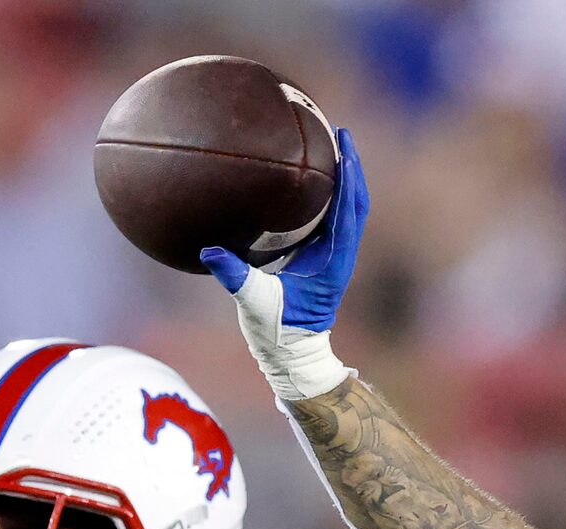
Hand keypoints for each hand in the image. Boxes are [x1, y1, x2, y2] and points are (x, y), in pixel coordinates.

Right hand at [202, 128, 366, 401]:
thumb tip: (209, 251)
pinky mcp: (326, 261)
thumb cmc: (279, 334)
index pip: (348, 209)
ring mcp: (336, 257)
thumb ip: (235, 277)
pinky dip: (331, 196)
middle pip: (356, 201)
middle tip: (338, 132)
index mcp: (333, 262)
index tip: (344, 142)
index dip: (349, 174)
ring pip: (349, 209)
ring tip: (330, 147)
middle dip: (352, 165)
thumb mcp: (254, 304)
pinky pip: (334, 220)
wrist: (295, 358)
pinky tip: (311, 180)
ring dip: (345, 178)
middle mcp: (341, 256)